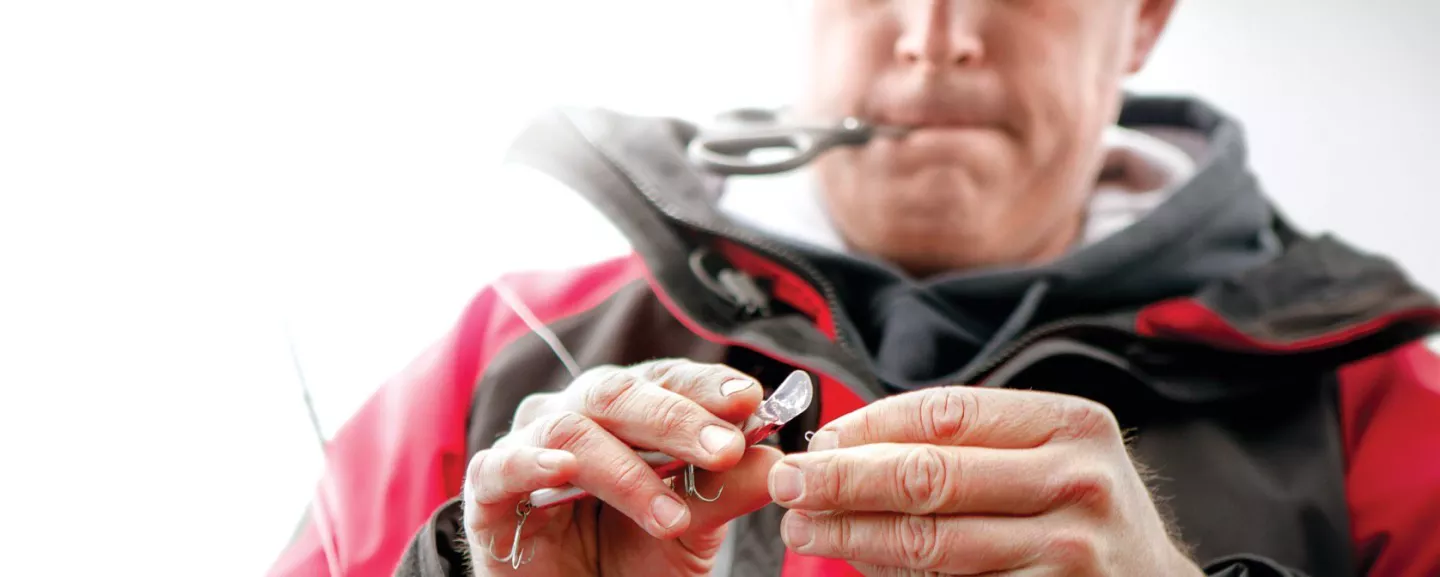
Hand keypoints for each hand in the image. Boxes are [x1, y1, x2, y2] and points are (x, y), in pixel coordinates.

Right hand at [462, 359, 782, 576]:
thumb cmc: (629, 562)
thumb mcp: (690, 532)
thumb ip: (724, 492)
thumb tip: (777, 459)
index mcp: (626, 413)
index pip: (665, 379)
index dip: (704, 385)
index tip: (750, 400)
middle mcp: (576, 416)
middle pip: (621, 392)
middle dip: (677, 419)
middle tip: (725, 450)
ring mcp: (529, 449)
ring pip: (573, 428)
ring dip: (628, 469)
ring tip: (672, 515)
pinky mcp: (490, 492)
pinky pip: (504, 464)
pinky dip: (533, 462)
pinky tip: (564, 472)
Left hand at [768, 387, 1203, 575]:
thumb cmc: (1082, 514)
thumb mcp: (1050, 456)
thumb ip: (969, 443)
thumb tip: (843, 448)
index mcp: (1071, 425)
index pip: (945, 414)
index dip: (869, 426)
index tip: (818, 439)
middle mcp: (1077, 482)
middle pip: (930, 475)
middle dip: (844, 479)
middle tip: (789, 482)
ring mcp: (1069, 551)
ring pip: (932, 542)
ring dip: (853, 533)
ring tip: (803, 527)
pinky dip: (893, 574)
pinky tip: (857, 561)